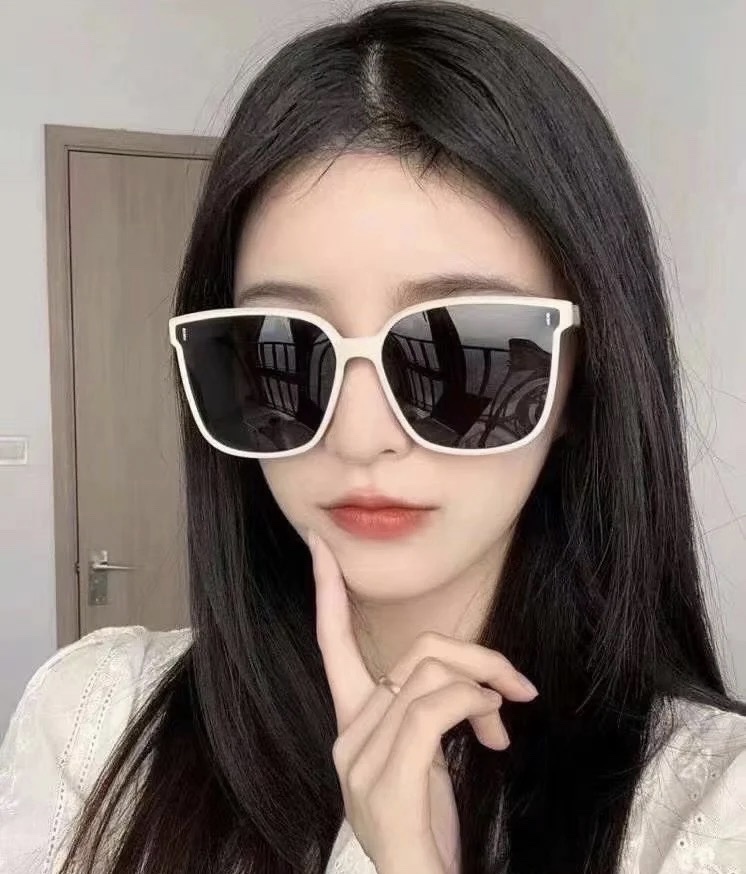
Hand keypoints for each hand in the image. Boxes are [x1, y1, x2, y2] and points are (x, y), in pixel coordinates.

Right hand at [309, 531, 538, 873]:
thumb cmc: (426, 828)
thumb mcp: (425, 760)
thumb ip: (431, 712)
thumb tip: (478, 684)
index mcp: (352, 724)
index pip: (330, 645)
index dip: (327, 593)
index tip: (320, 547)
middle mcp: (346, 735)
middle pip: (416, 653)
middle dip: (478, 657)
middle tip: (515, 689)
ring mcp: (360, 760)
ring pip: (428, 674)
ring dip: (484, 684)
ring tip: (502, 720)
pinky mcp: (386, 782)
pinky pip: (433, 709)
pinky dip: (472, 704)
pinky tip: (491, 727)